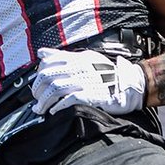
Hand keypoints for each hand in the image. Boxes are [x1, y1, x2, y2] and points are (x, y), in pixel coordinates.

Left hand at [31, 48, 146, 115]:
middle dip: (37, 90)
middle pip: (47, 77)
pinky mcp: (89, 95)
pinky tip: (54, 111)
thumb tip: (42, 53)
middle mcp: (78, 67)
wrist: (128, 84)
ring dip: (44, 101)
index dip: (38, 75)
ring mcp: (84, 81)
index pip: (48, 62)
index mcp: (76, 58)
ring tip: (41, 109)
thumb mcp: (86, 58)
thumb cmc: (107, 73)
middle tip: (36, 99)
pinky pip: (67, 100)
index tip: (37, 85)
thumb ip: (63, 56)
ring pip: (54, 89)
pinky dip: (58, 107)